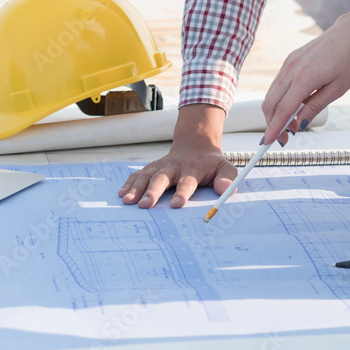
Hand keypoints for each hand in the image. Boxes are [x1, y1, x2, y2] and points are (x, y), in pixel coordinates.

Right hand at [119, 103, 236, 207]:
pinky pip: (138, 174)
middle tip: (145, 205)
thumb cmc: (211, 163)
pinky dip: (129, 183)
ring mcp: (160, 166)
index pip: (187, 181)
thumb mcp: (225, 167)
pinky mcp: (151, 168)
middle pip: (162, 179)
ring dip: (136, 188)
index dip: (182, 192)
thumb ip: (227, 179)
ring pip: (146, 176)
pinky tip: (122, 194)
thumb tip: (225, 191)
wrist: (196, 144)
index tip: (177, 204)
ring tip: (128, 201)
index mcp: (193, 168)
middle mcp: (174, 166)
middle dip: (153, 191)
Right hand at [261, 10, 349, 145]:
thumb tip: (299, 125)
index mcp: (305, 78)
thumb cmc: (349, 59)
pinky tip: (294, 107)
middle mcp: (291, 69)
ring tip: (293, 124)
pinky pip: (277, 85)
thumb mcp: (338, 89)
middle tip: (285, 138)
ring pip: (271, 95)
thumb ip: (315, 107)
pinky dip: (280, 100)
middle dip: (273, 124)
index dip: (274, 128)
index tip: (267, 143)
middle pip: (270, 104)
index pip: (283, 109)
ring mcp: (288, 64)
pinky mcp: (288, 61)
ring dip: (276, 113)